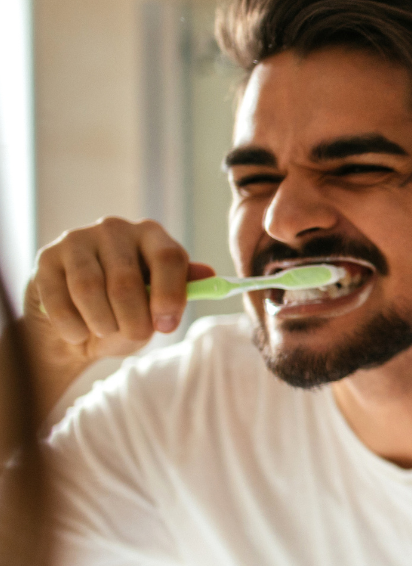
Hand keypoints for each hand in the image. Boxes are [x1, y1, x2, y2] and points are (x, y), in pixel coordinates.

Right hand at [22, 217, 213, 413]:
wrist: (76, 328)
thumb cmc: (125, 313)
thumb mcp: (158, 305)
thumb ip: (182, 291)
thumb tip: (209, 275)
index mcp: (152, 235)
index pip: (169, 258)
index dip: (170, 295)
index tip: (166, 326)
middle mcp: (115, 229)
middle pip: (127, 280)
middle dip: (132, 321)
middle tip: (134, 336)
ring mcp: (78, 239)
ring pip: (90, 289)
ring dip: (101, 323)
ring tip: (105, 331)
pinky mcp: (47, 258)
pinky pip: (59, 300)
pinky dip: (72, 327)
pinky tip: (78, 333)